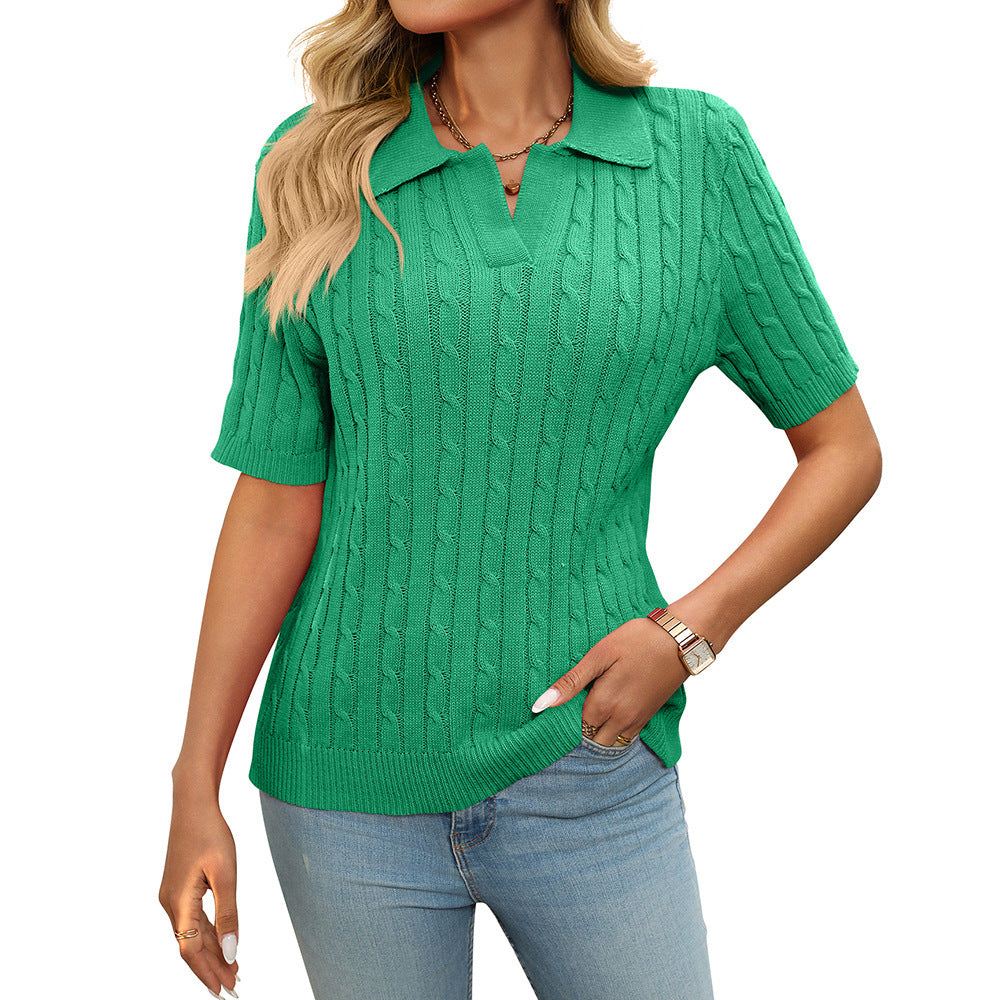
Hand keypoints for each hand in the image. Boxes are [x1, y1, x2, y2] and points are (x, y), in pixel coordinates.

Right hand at [159, 790, 240, 996]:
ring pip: (192, 934)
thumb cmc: (210, 833)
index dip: (208, 972)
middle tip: (235, 986)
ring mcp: (172, 896)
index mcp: (178, 903)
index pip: (191, 951)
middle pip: (191, 946)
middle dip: (212, 967)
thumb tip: (232, 952)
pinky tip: (222, 943)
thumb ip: (228, 915)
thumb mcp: (225, 874)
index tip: (224, 991)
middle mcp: (170, 904)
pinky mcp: (178, 888)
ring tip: (233, 970)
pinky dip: (208, 934)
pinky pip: (192, 920)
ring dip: (212, 952)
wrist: (193, 804)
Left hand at [530, 615, 690, 745]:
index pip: (575, 724)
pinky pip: (626, 735)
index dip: (566, 713)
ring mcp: (638, 720)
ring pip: (609, 741)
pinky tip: (612, 705)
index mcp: (604, 704)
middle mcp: (621, 719)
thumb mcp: (599, 655)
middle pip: (591, 738)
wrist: (681, 640)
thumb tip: (540, 705)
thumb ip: (571, 682)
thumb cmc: (638, 640)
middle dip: (582, 726)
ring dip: (598, 730)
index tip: (566, 697)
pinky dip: (614, 728)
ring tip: (593, 702)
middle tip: (578, 700)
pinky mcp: (649, 716)